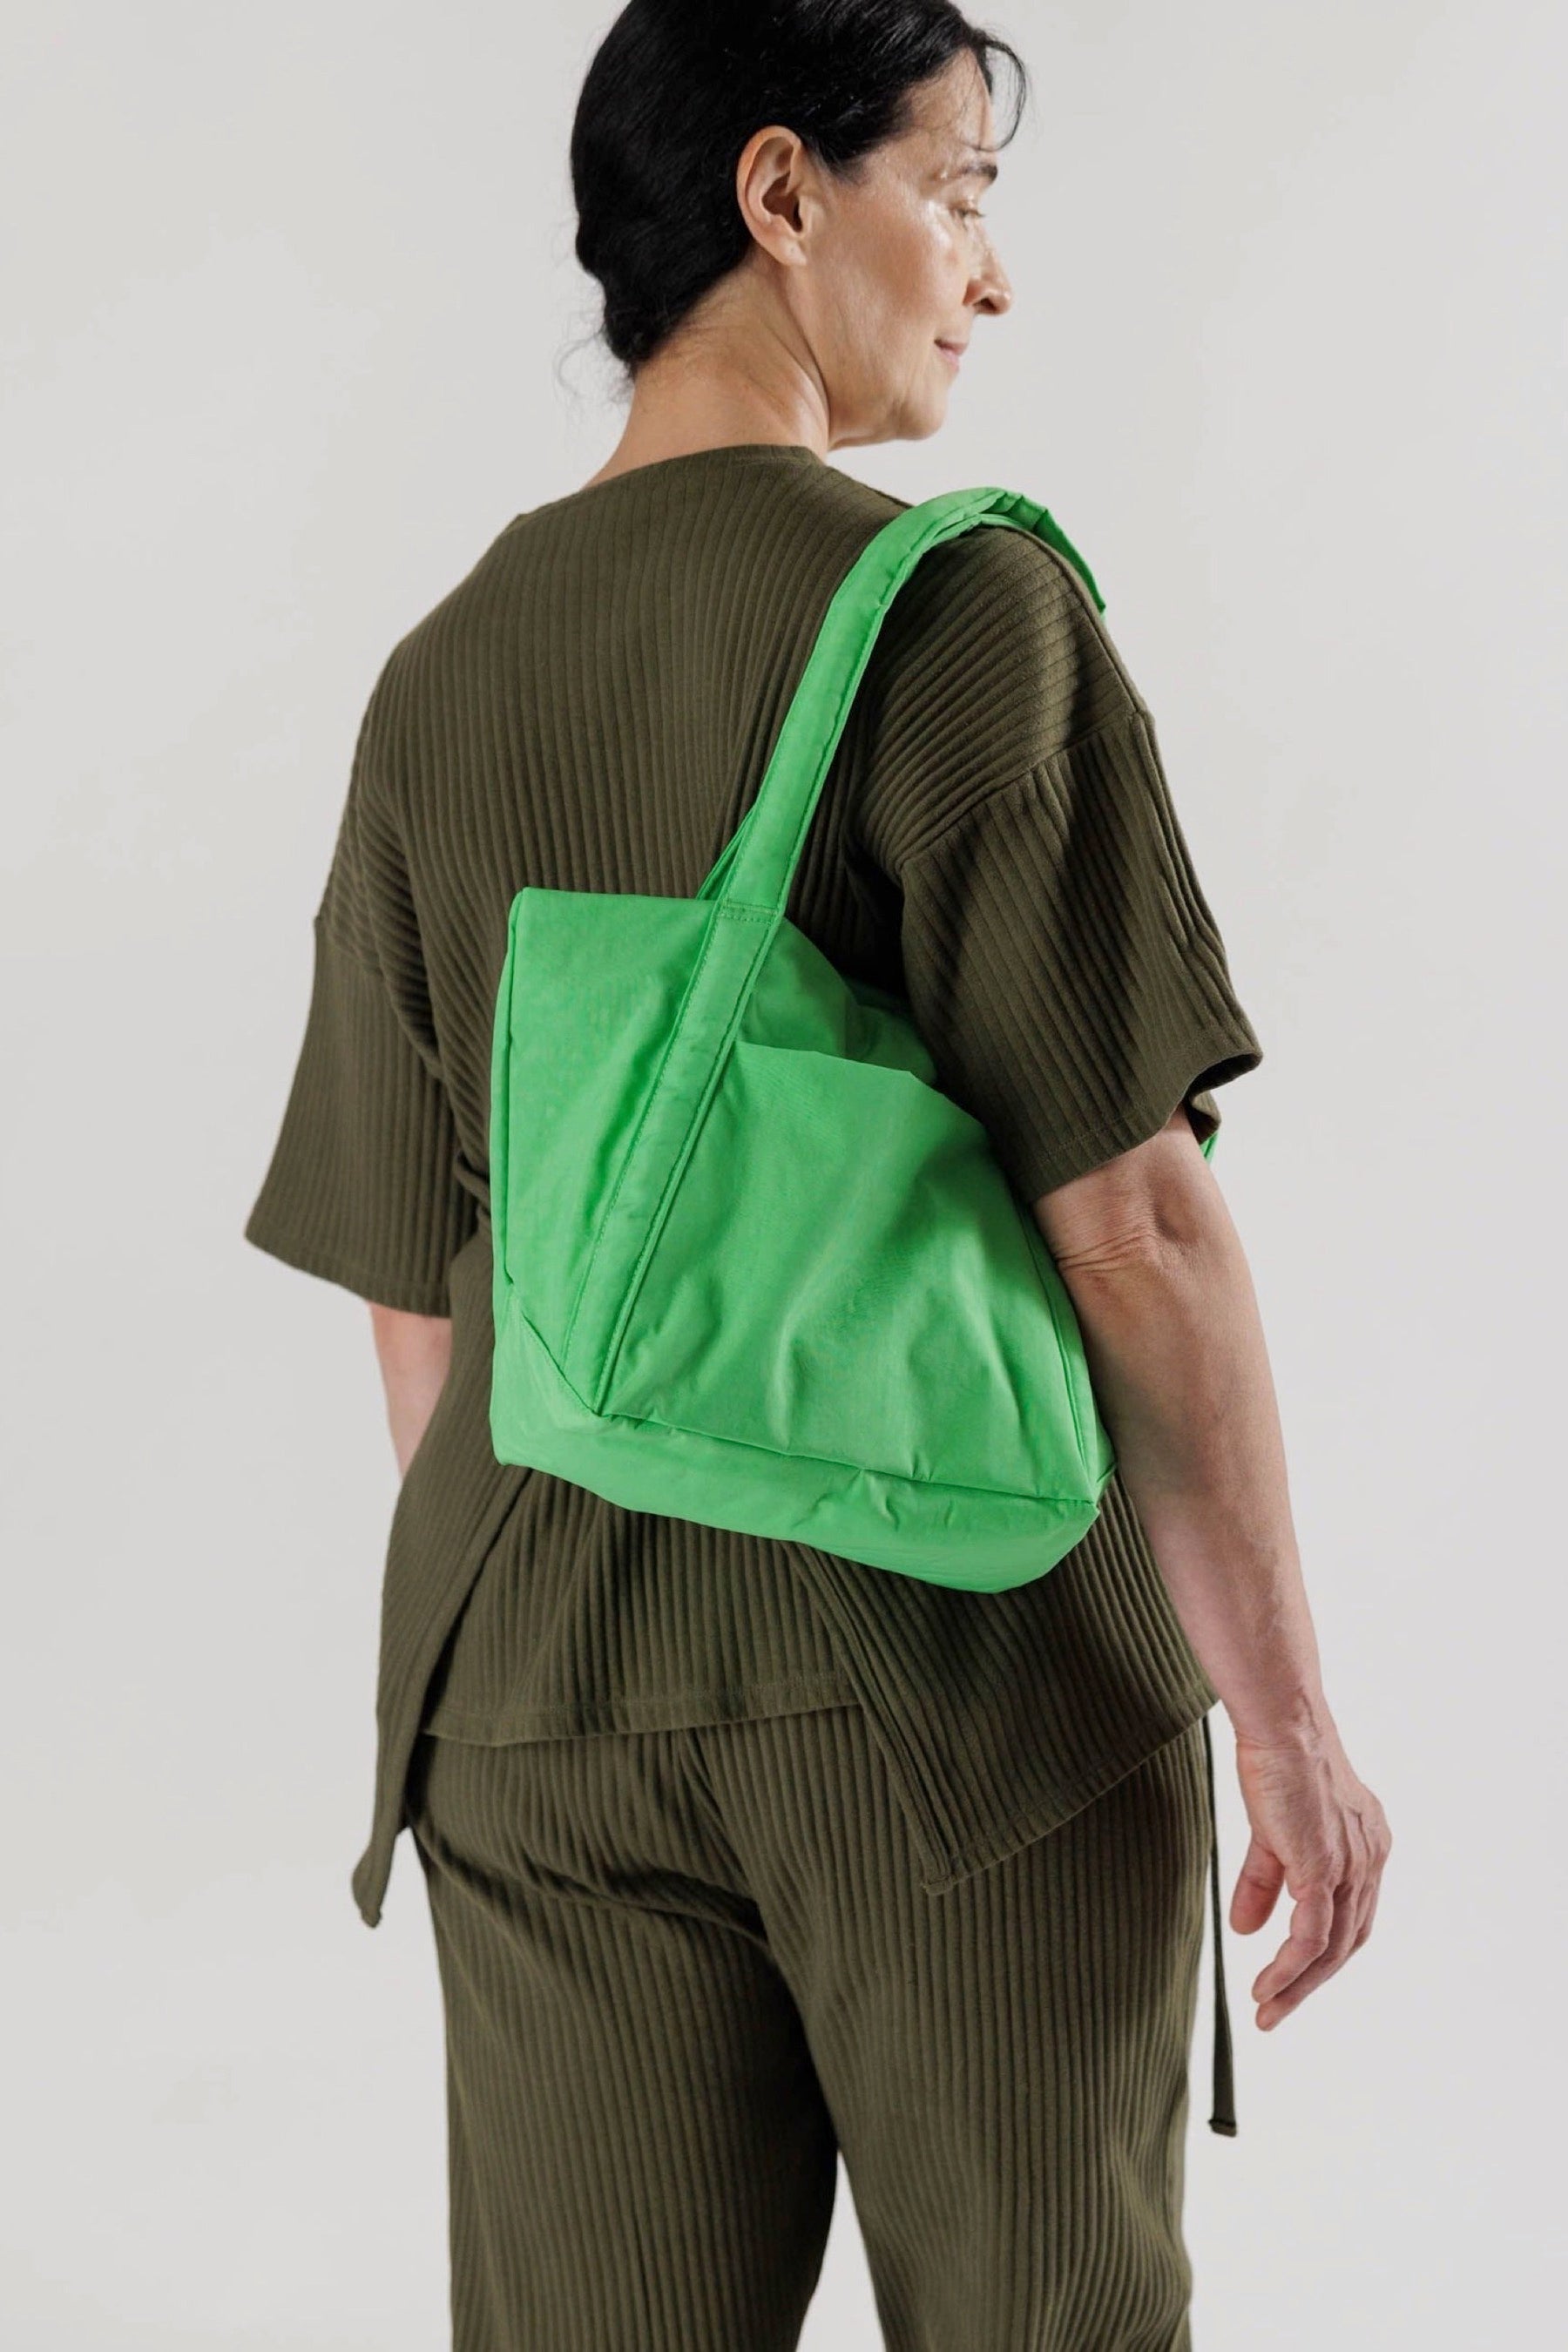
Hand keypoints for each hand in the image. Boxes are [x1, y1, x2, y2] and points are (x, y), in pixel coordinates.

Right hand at [1229, 1716, 1391, 2029]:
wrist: (1282, 1726)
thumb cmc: (1277, 1762)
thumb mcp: (1271, 1832)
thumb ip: (1264, 1882)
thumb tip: (1244, 1929)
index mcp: (1367, 1848)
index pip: (1353, 1918)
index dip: (1325, 1955)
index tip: (1293, 1980)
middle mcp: (1369, 1860)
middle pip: (1348, 1943)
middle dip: (1312, 1983)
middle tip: (1277, 2012)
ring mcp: (1352, 1867)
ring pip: (1332, 1949)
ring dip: (1298, 1986)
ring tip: (1266, 2010)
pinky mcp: (1325, 1868)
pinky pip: (1312, 1936)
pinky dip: (1290, 1967)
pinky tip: (1266, 1985)